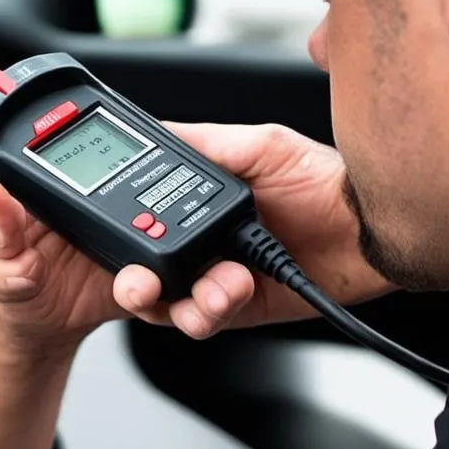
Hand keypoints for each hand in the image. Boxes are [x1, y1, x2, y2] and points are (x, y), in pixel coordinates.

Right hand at [0, 123, 391, 342]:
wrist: (372, 233)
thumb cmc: (323, 180)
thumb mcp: (257, 145)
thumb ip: (202, 143)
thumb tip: (156, 130)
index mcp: (191, 193)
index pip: (130, 203)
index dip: (99, 213)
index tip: (76, 219)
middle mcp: (191, 234)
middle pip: (132, 258)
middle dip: (121, 269)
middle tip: (127, 272)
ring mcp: (207, 271)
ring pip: (158, 296)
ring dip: (168, 297)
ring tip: (204, 286)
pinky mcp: (229, 305)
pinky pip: (196, 318)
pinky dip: (201, 313)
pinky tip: (223, 295)